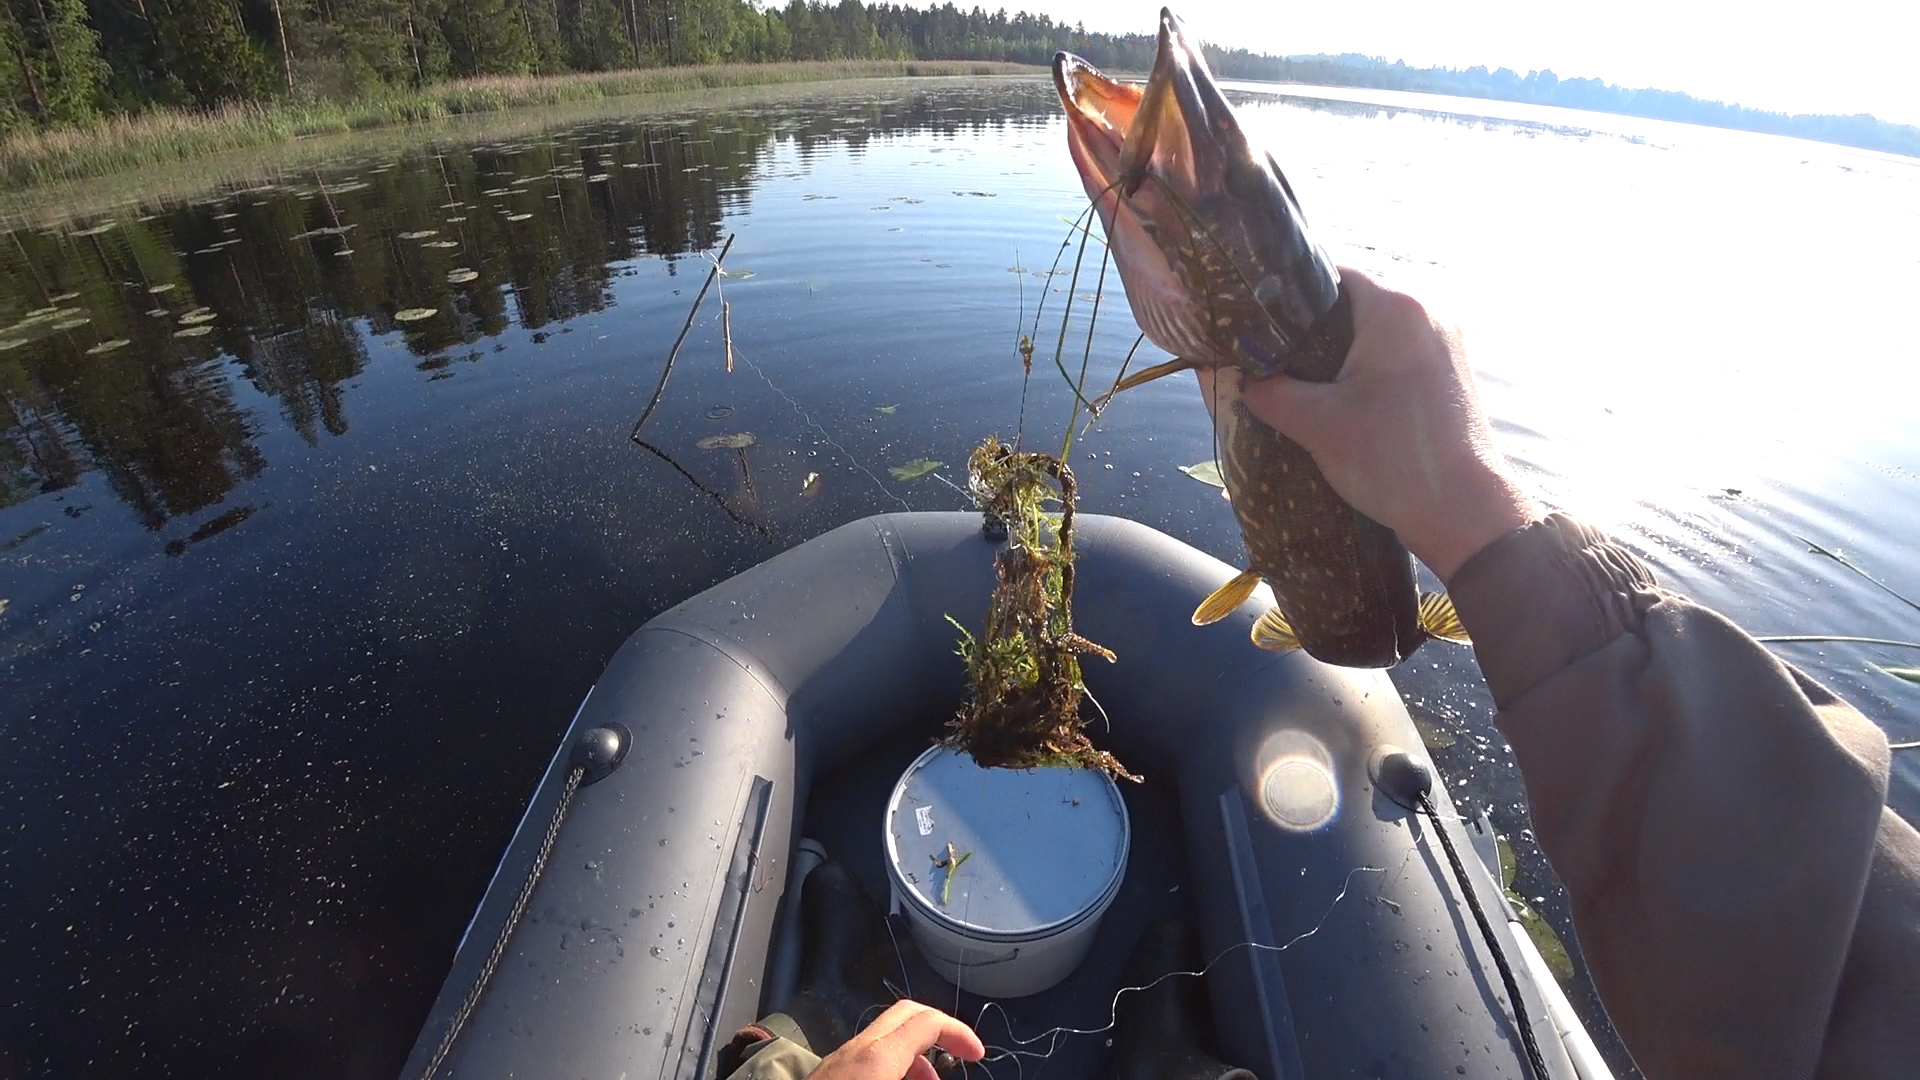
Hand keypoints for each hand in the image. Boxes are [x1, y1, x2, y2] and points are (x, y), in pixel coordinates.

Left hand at [810, 1000, 985, 1079]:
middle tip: (958, 1061)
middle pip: (905, 1017)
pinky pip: (869, 1058)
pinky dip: (893, 1067)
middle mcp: (857, 1049)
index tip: (977, 1057)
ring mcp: (838, 1061)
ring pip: (886, 1039)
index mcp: (878, 1056)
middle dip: (938, 1034)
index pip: (927, 1021)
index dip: (959, 1033)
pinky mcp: (828, 1076)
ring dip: (915, 1056)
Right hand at [1198, 269, 1539, 581]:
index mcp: (1395, 307)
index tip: (1258, 328)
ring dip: (1340, 355)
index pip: (1329, 277)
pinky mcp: (1450, 371)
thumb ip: (1267, 392)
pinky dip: (1367, 370)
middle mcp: (1427, 311)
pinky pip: (1396, 354)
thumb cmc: (1390, 459)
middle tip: (1273, 363)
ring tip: (1303, 386)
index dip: (1287, 301)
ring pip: (1375, 332)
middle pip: (1352, 304)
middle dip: (1311, 333)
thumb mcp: (1315, 424)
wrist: (1463, 511)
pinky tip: (1342, 402)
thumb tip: (1233, 376)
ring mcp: (1445, 341)